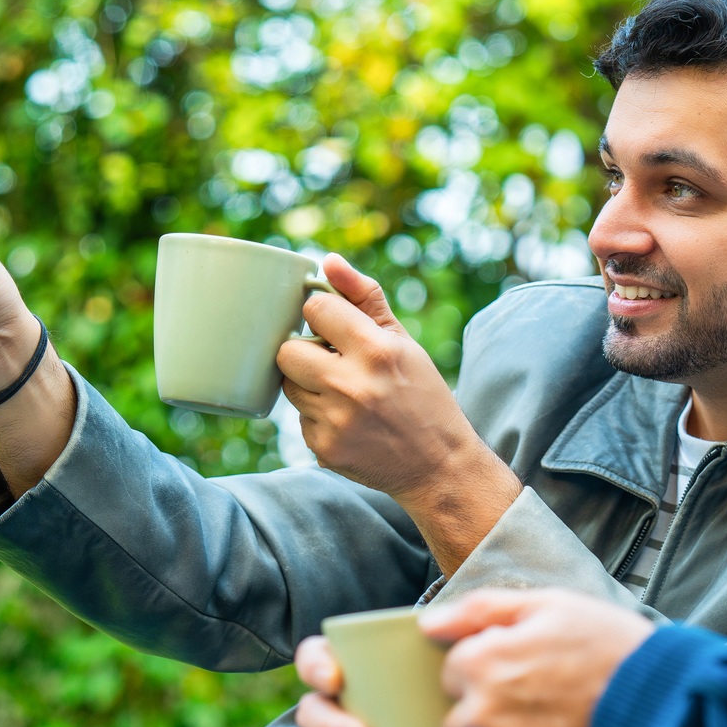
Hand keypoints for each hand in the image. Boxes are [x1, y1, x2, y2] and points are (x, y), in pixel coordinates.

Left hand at [280, 257, 520, 573]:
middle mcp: (352, 386)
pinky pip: (300, 420)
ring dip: (308, 385)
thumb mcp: (402, 341)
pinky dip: (318, 418)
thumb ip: (364, 297)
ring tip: (344, 394)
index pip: (315, 308)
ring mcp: (335, 421)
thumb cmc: (422, 394)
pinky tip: (349, 423)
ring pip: (288, 386)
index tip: (335, 327)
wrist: (439, 464)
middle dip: (305, 352)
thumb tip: (327, 261)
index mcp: (376, 350)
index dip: (322, 316)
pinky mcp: (324, 449)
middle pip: (287, 350)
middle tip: (332, 362)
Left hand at [427, 589, 656, 726]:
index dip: (485, 666)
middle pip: (459, 722)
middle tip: (536, 701)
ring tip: (562, 723)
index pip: (452, 672)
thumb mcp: (551, 605)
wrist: (666, 707)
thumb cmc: (611, 648)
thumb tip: (429, 624)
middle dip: (485, 714)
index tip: (518, 666)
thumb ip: (481, 610)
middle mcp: (483, 714)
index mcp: (482, 663)